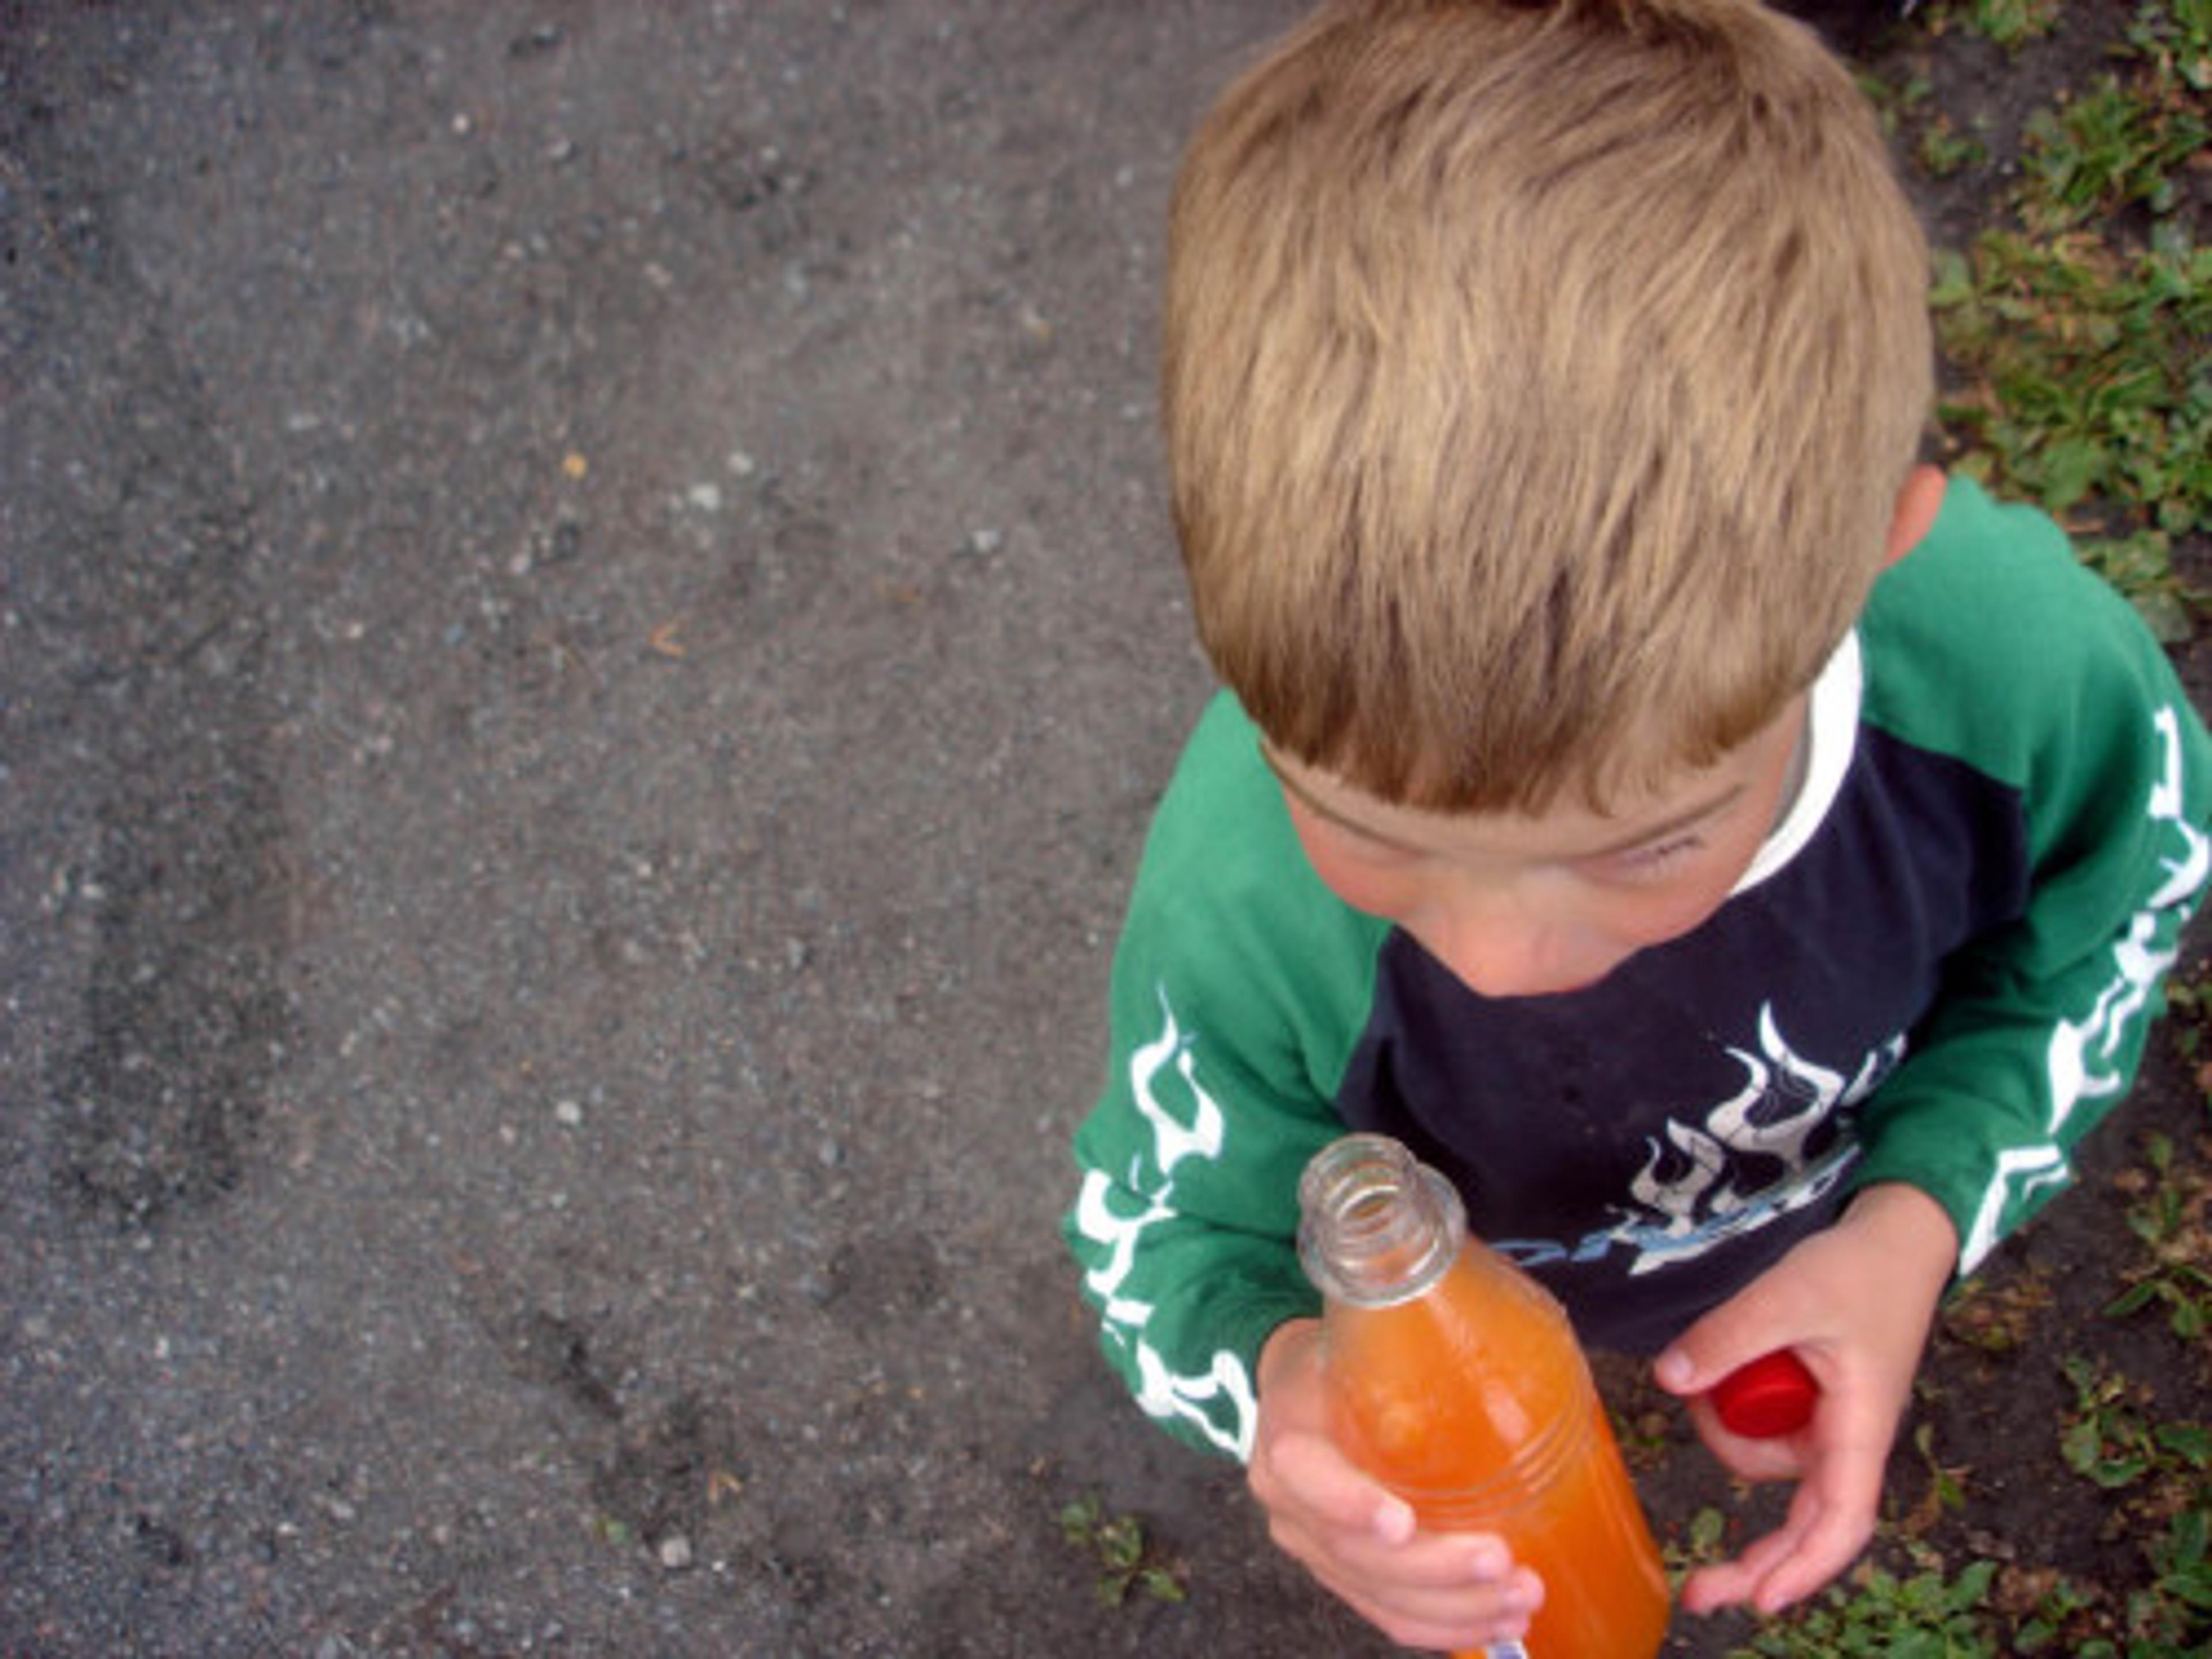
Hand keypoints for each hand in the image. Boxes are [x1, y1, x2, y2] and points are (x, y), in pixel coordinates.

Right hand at [1248, 1318, 1544, 1650]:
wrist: (1293, 1389)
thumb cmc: (1338, 1359)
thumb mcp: (1351, 1337)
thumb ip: (1394, 1335)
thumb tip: (1473, 1316)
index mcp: (1289, 1442)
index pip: (1309, 1480)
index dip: (1352, 1505)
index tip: (1402, 1521)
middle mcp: (1291, 1506)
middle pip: (1357, 1555)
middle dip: (1435, 1568)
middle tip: (1502, 1561)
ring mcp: (1314, 1548)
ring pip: (1380, 1596)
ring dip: (1456, 1607)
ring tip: (1522, 1597)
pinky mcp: (1342, 1575)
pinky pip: (1390, 1615)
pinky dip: (1447, 1625)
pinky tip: (1500, 1620)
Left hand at [1654, 1182, 1958, 1614]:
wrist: (1890, 1242)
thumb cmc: (1856, 1270)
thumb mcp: (1789, 1295)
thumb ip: (1730, 1336)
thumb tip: (1669, 1379)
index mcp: (1860, 1428)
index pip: (1840, 1520)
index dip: (1804, 1567)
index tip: (1762, 1600)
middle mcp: (1845, 1441)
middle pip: (1802, 1523)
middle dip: (1754, 1559)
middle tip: (1694, 1589)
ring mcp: (1825, 1428)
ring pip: (1761, 1460)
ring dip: (1723, 1432)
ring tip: (1708, 1366)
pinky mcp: (1804, 1407)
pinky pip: (1758, 1430)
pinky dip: (1728, 1413)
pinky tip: (1712, 1373)